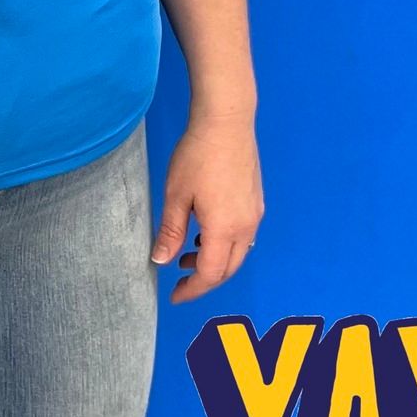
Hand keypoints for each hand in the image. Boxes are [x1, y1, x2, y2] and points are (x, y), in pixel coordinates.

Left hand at [151, 114, 263, 304]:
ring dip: (215, 261)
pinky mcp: (256, 201)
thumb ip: (170, 232)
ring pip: (238, 253)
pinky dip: (225, 244)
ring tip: (187, 255)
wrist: (226, 121)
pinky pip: (243, 235)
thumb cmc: (197, 155)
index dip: (192, 289)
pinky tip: (206, 232)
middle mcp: (246, 227)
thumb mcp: (176, 195)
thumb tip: (161, 261)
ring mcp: (255, 213)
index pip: (211, 274)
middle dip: (204, 279)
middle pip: (228, 268)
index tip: (174, 295)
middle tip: (179, 280)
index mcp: (225, 229)